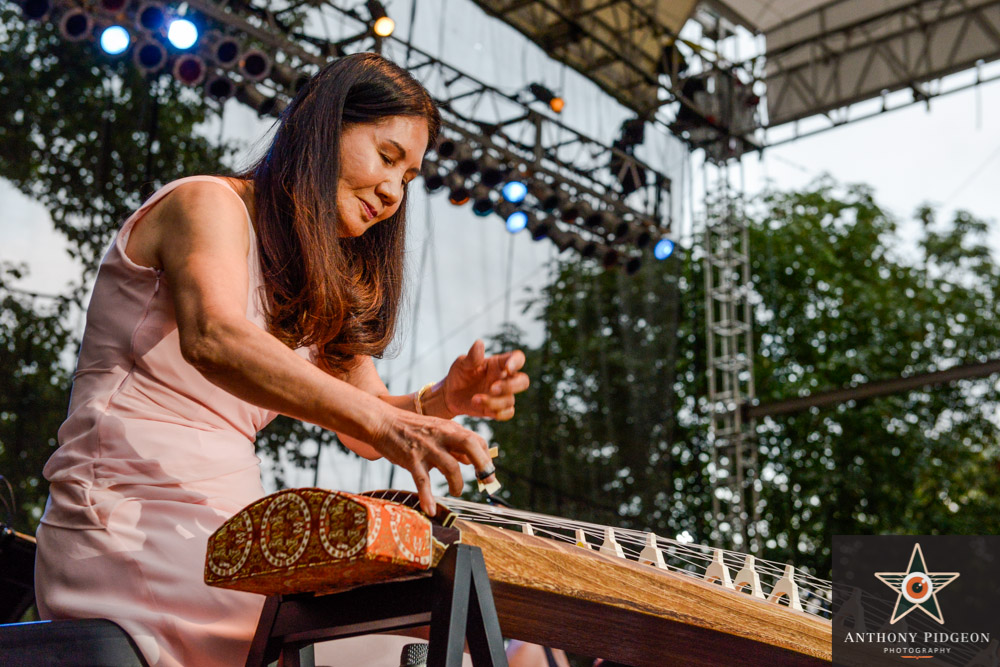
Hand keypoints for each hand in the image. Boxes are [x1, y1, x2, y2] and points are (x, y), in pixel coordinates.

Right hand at [371, 407, 495, 515]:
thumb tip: (470, 460)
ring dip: (458, 483)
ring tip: (456, 491)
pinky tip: (430, 510)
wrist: (382, 422)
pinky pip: (423, 481)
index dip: (486, 457)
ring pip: (451, 467)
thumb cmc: (411, 428)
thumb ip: (453, 444)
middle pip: (470, 445)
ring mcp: (426, 447)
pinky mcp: (411, 459)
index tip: (488, 472)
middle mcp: (441, 435)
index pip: (476, 440)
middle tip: (487, 481)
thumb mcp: (436, 430)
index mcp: (449, 428)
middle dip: (483, 464)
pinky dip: (427, 497)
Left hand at [442, 339, 529, 419]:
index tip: (507, 367)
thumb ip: (472, 357)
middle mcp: (504, 379)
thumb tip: (479, 343)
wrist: (450, 395)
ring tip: (474, 399)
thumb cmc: (459, 374)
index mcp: (499, 364)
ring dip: (494, 401)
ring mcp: (502, 395)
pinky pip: (508, 413)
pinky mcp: (497, 409)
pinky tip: (483, 408)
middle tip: (492, 388)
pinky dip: (499, 413)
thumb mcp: (462, 363)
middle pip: (523, 381)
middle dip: (511, 386)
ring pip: (511, 400)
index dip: (516, 362)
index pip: (517, 359)